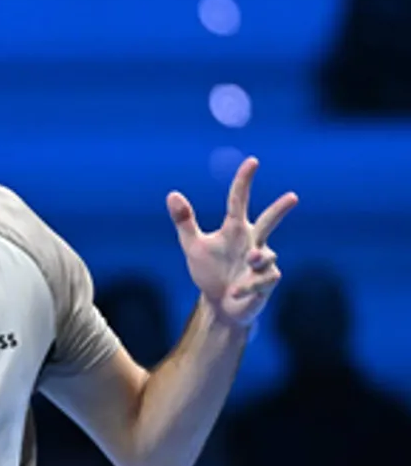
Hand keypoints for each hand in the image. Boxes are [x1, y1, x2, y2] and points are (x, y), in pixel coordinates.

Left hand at [167, 156, 297, 327]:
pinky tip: (235, 291)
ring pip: (267, 254)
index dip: (244, 181)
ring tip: (251, 258)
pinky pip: (262, 280)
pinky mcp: (265, 283)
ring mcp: (261, 263)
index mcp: (235, 229)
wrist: (218, 304)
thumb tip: (172, 194)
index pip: (239, 200)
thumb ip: (184, 221)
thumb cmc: (209, 271)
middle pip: (269, 221)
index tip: (252, 161)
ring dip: (259, 256)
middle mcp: (252, 241)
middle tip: (292, 196)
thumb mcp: (193, 246)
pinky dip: (247, 285)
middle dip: (280, 209)